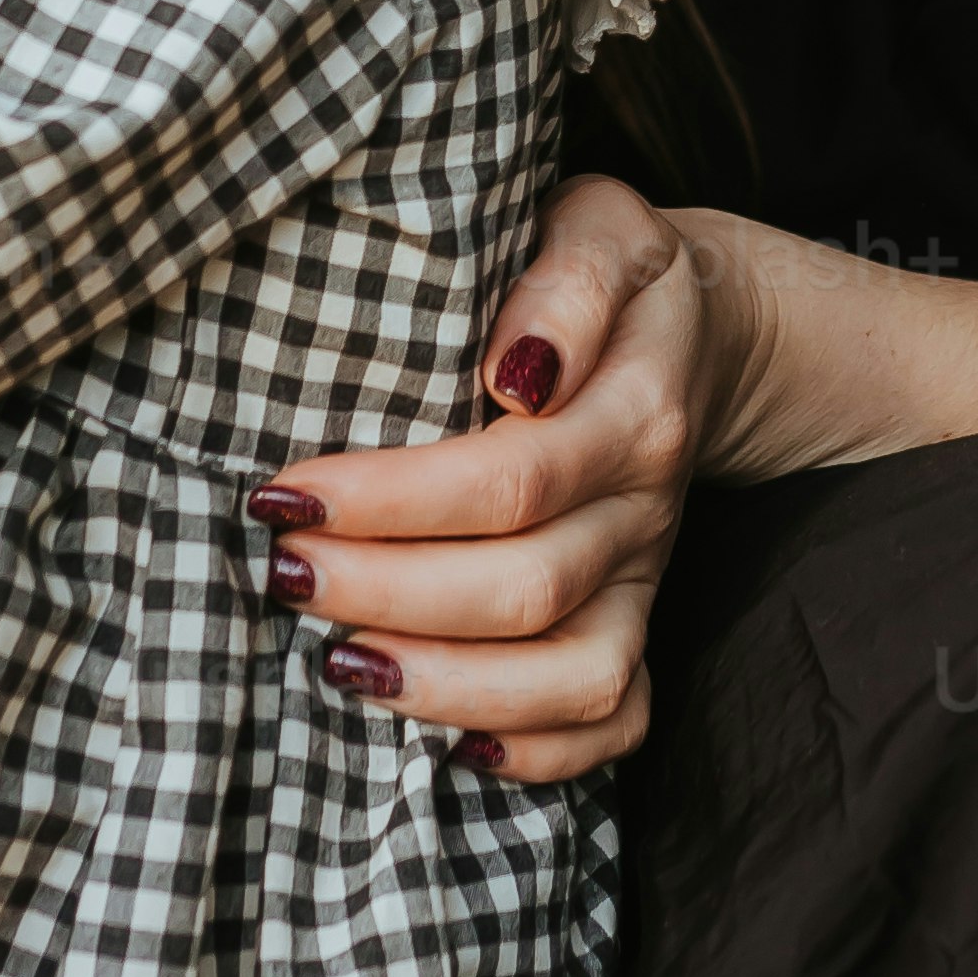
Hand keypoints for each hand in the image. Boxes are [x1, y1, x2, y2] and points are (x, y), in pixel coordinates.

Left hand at [248, 174, 709, 786]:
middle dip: (391, 593)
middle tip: (284, 574)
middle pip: (528, 586)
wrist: (693, 326)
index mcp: (634, 407)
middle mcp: (645, 505)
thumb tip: (516, 371)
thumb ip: (565, 283)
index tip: (286, 495)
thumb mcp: (598, 226)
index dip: (392, 501)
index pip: (510, 477)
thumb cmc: (603, 272)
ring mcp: (645, 575)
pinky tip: (447, 744)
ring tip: (338, 665)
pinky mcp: (640, 621)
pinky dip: (541, 750)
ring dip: (450, 685)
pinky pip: (617, 719)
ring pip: (574, 672)